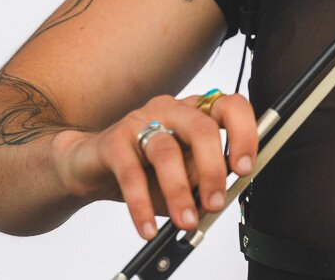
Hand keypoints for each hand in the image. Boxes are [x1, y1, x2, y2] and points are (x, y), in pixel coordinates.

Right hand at [54, 90, 259, 239]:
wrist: (90, 166)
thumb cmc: (144, 169)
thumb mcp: (183, 176)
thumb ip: (202, 180)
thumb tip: (219, 196)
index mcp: (196, 112)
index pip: (230, 106)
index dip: (244, 133)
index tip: (245, 168)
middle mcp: (172, 110)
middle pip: (202, 128)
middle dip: (213, 170)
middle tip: (215, 202)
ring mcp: (141, 120)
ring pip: (166, 151)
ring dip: (179, 191)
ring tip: (186, 220)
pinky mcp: (114, 140)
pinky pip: (130, 173)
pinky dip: (141, 204)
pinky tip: (147, 227)